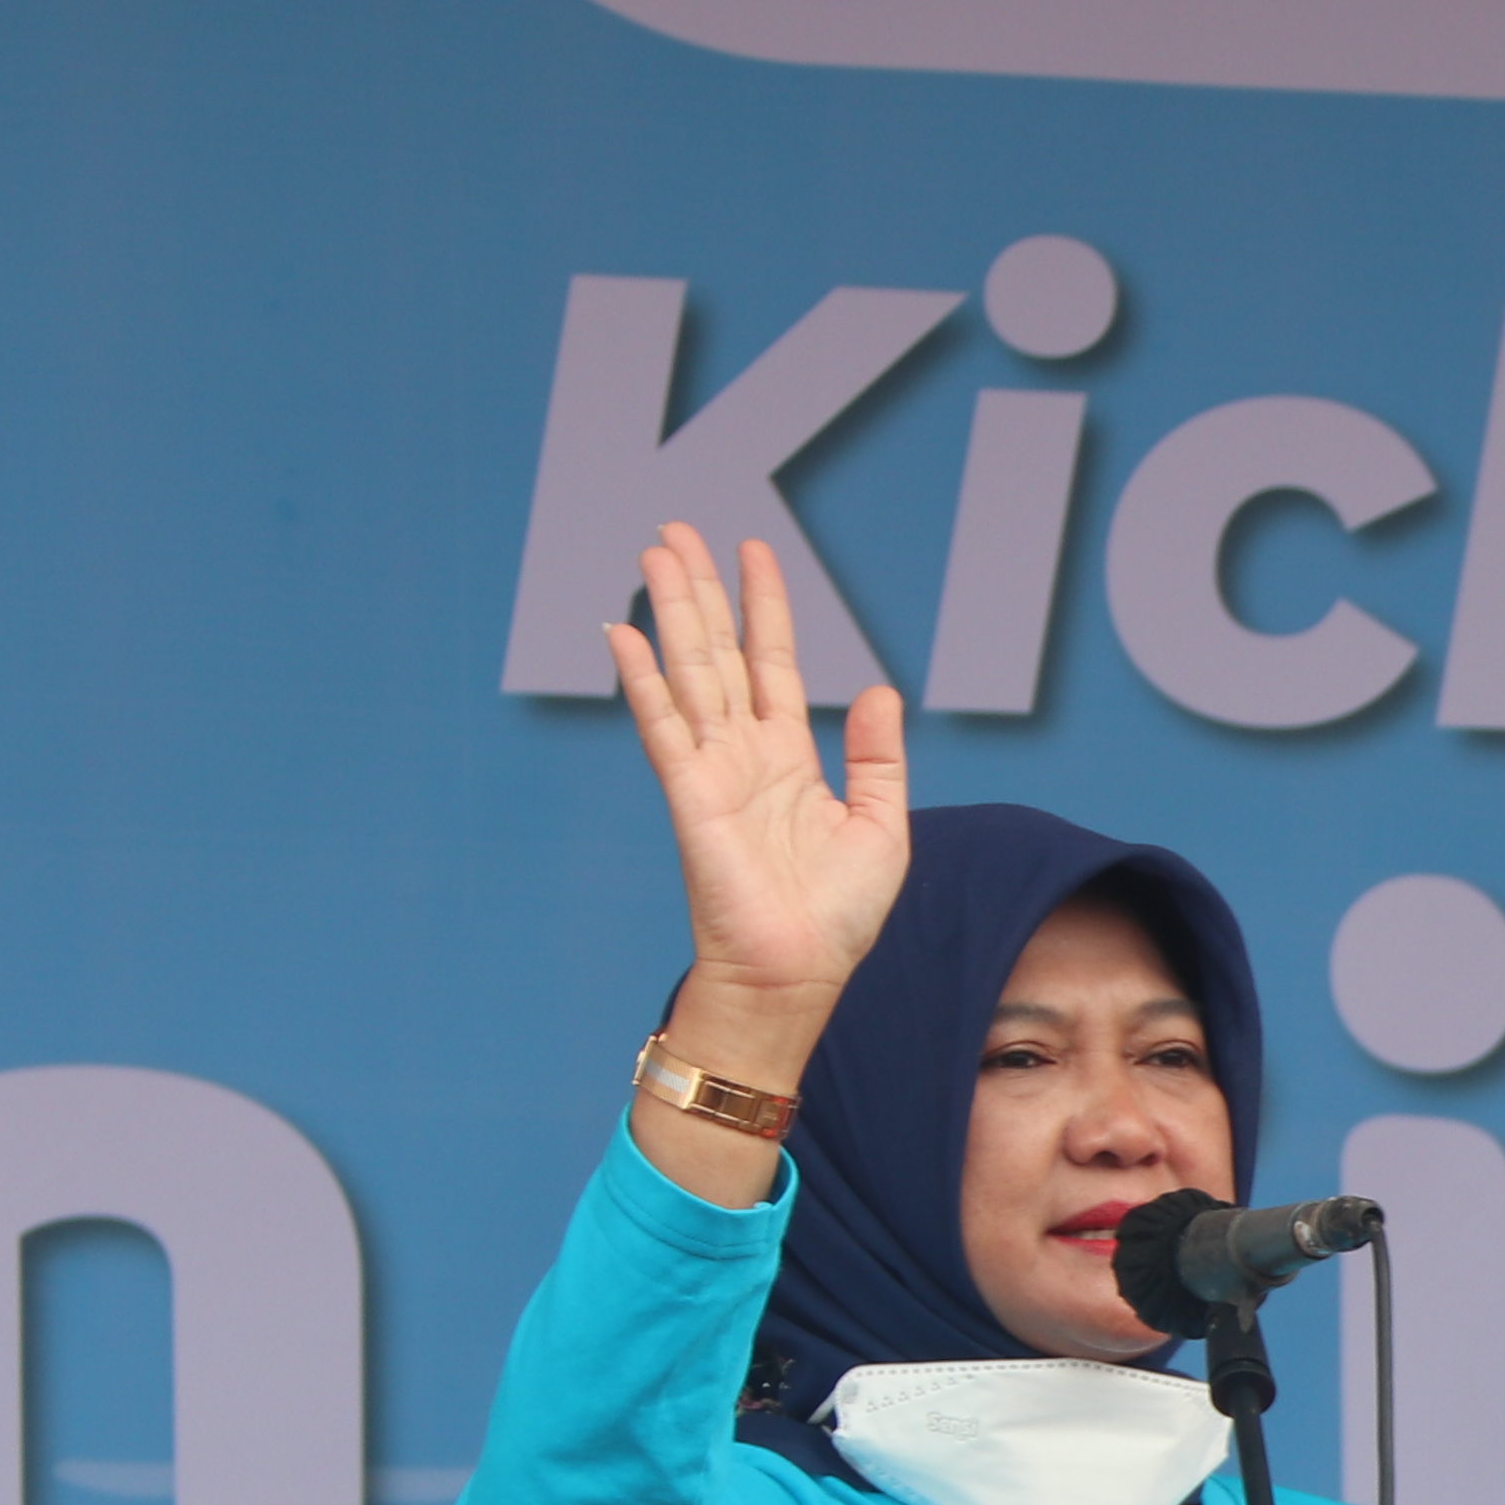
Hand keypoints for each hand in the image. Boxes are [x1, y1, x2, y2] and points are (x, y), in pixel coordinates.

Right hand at [604, 522, 910, 1022]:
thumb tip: (878, 688)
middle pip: (719, 652)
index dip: (765, 606)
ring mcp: (712, 770)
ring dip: (672, 610)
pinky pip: (662, 725)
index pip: (772, 663)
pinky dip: (642, 678)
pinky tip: (624, 630)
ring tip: (656, 551)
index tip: (756, 551)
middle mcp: (744, 754)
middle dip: (702, 590)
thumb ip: (876, 757)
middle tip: (678, 529)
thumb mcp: (880, 827)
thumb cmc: (836, 918)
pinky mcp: (690, 795)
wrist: (798, 975)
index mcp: (788, 758)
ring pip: (689, 671)